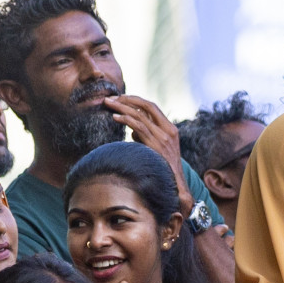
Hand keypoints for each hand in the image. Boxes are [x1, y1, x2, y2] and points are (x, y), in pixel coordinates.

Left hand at [103, 95, 187, 210]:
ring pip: (140, 115)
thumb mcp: (157, 148)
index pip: (152, 107)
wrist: (175, 185)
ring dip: (122, 107)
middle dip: (127, 99)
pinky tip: (115, 117)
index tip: (120, 98)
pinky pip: (139, 126)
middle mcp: (169, 130)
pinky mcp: (157, 144)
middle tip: (110, 98)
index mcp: (171, 129)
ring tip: (108, 103)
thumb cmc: (164, 167)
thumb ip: (147, 136)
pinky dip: (125, 119)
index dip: (135, 100)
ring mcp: (164, 137)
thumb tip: (132, 129)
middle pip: (146, 106)